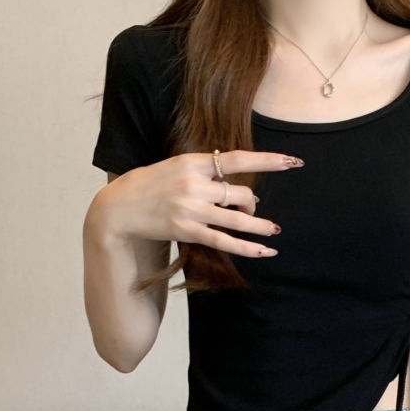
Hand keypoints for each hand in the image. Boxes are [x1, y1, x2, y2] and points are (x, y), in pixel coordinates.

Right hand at [95, 149, 304, 256]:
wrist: (118, 208)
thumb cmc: (148, 185)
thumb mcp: (174, 166)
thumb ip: (203, 170)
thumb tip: (234, 185)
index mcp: (192, 161)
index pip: (237, 159)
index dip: (267, 160)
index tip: (291, 162)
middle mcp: (194, 184)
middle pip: (241, 194)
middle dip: (252, 203)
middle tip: (252, 209)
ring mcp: (191, 209)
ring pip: (238, 218)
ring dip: (260, 225)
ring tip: (273, 230)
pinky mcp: (188, 231)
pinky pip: (225, 241)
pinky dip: (247, 248)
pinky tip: (264, 251)